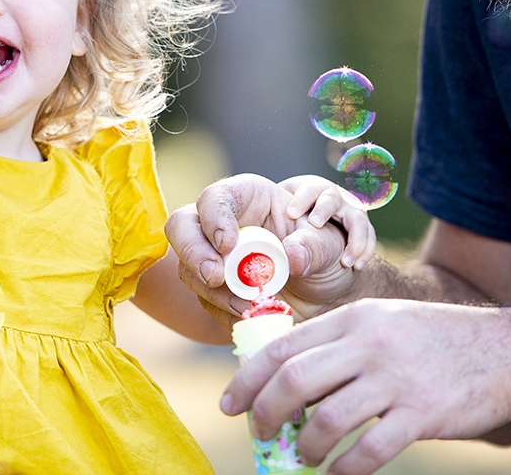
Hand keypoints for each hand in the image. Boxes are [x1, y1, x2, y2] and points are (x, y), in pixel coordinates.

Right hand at [164, 174, 355, 326]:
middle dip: (193, 252)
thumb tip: (293, 257)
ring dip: (212, 290)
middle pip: (181, 227)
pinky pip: (203, 299)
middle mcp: (222, 222)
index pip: (215, 197)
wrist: (325, 294)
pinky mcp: (213, 288)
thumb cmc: (325, 254)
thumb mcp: (329, 245)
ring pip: (187, 267)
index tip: (227, 244)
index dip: (214, 217)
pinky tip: (249, 314)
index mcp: (247, 197)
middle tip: (215, 277)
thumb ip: (314, 246)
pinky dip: (223, 310)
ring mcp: (212, 256)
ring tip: (246, 304)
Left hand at [222, 298, 510, 474]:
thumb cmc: (438, 341)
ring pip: (325, 420)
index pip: (282, 346)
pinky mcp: (423, 415)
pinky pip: (369, 452)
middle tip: (261, 435)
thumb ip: (340, 344)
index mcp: (354, 318)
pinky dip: (344, 471)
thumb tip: (288, 381)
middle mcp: (369, 344)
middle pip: (293, 381)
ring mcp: (396, 379)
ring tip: (303, 456)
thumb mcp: (384, 322)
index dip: (248, 379)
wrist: (509, 351)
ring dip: (304, 447)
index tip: (231, 404)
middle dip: (266, 415)